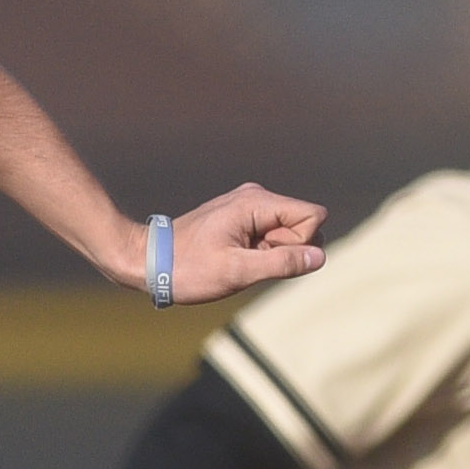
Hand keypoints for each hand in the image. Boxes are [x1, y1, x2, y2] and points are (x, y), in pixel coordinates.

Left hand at [140, 183, 325, 305]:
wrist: (149, 261)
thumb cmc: (189, 269)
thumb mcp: (237, 271)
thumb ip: (281, 263)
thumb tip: (320, 257)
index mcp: (256, 202)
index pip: (313, 216)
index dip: (299, 244)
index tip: (262, 254)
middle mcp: (256, 196)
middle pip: (302, 224)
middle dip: (284, 249)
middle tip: (245, 259)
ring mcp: (248, 206)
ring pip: (287, 232)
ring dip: (269, 253)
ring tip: (235, 259)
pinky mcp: (241, 217)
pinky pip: (270, 235)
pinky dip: (258, 251)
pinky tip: (232, 256)